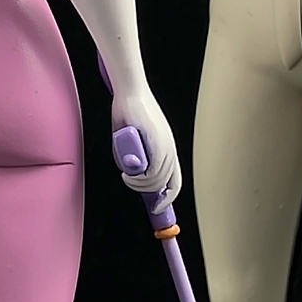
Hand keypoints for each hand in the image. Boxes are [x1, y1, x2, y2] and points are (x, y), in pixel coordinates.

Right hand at [111, 86, 181, 204]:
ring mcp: (166, 146)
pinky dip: (139, 177)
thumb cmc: (128, 113)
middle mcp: (171, 150)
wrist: (130, 94)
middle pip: (168, 184)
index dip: (168, 198)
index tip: (157, 208)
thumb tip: (131, 172)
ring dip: (140, 184)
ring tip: (126, 177)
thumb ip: (133, 158)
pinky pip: (152, 170)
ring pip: (158, 180)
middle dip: (149, 193)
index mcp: (167, 150)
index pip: (175, 181)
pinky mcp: (158, 143)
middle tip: (130, 184)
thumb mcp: (131, 141)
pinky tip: (128, 173)